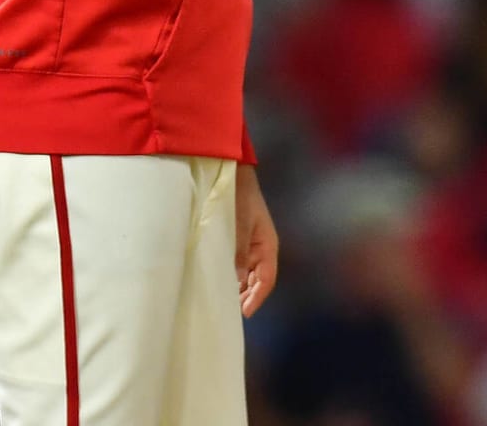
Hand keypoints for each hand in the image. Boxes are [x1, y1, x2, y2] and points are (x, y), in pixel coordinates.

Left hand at [235, 164, 279, 317]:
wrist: (231, 174)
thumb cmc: (239, 198)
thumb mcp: (239, 224)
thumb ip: (238, 252)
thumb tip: (235, 281)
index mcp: (267, 246)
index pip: (267, 279)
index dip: (256, 297)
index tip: (243, 313)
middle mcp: (261, 249)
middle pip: (257, 281)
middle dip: (246, 297)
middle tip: (228, 313)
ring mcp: (250, 246)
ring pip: (247, 276)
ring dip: (238, 289)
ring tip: (222, 303)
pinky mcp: (238, 242)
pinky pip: (238, 267)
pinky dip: (231, 278)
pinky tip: (219, 284)